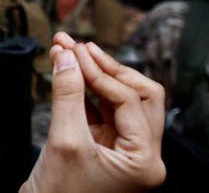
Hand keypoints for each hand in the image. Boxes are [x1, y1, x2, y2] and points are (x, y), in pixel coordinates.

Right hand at [21, 32, 165, 192]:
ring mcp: (124, 151)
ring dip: (94, 74)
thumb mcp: (64, 142)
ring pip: (118, 99)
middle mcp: (142, 155)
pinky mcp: (105, 147)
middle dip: (106, 68)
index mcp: (145, 161)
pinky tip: (68, 71)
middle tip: (79, 48)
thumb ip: (67, 95)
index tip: (74, 52)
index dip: (100, 73)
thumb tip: (67, 56)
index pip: (130, 100)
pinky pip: (100, 110)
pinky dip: (84, 90)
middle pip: (137, 94)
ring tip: (68, 51)